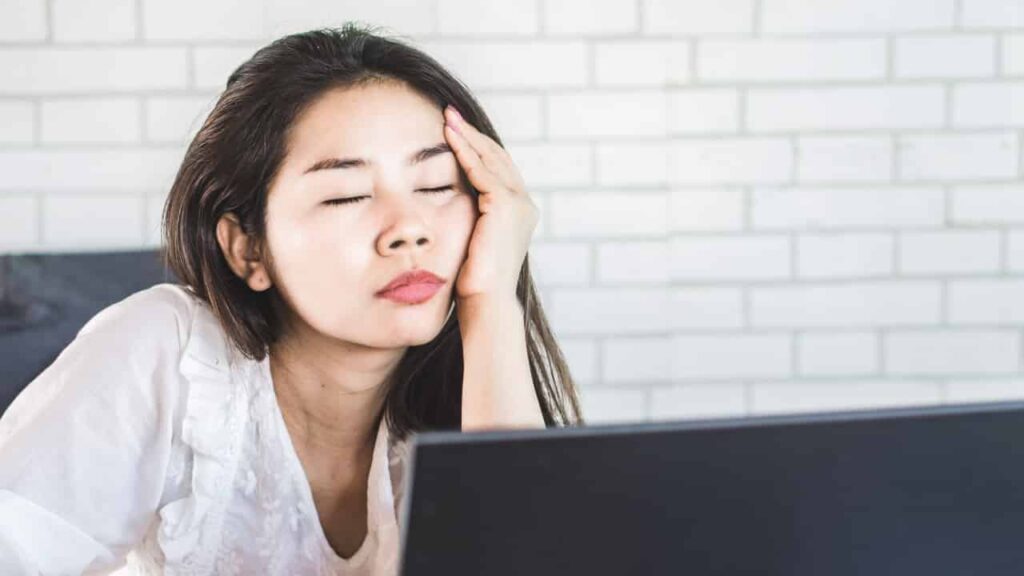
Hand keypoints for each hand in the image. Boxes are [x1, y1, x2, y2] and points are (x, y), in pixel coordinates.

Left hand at [443, 105, 538, 303]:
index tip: (454, 131)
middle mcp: (525, 205)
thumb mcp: (472, 242)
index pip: (498, 170)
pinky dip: (464, 152)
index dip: (477, 149)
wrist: (486, 302)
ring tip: (446, 119)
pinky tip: (447, 139)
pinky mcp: (506, 205)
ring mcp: (519, 204)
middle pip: (498, 157)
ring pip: (491, 159)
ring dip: (467, 136)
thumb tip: (446, 207)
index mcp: (520, 213)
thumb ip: (469, 220)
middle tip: (449, 114)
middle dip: (473, 134)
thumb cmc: (473, 283)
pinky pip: (482, 171)